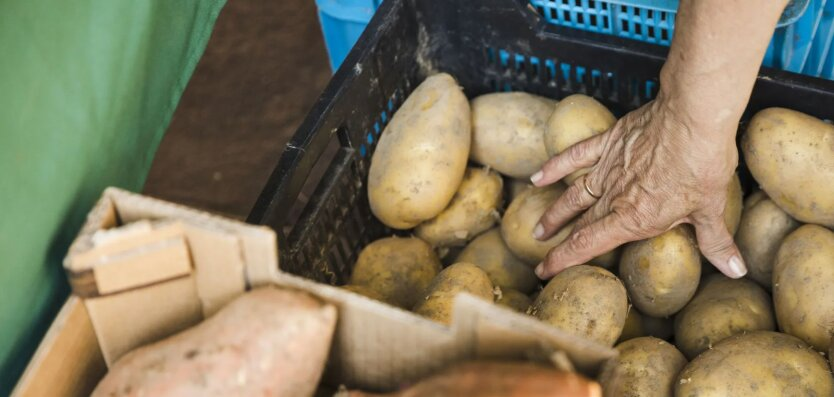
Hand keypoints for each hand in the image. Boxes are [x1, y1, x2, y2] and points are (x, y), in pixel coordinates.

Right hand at [530, 95, 746, 279]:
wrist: (692, 117)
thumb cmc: (703, 163)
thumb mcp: (712, 208)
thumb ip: (716, 242)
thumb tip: (734, 269)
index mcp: (633, 217)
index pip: (589, 244)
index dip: (563, 260)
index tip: (544, 271)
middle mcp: (614, 196)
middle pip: (579, 224)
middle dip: (558, 243)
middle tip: (541, 255)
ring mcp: (608, 168)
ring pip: (573, 195)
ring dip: (555, 213)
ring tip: (539, 228)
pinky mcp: (609, 142)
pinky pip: (576, 156)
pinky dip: (556, 166)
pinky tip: (539, 176)